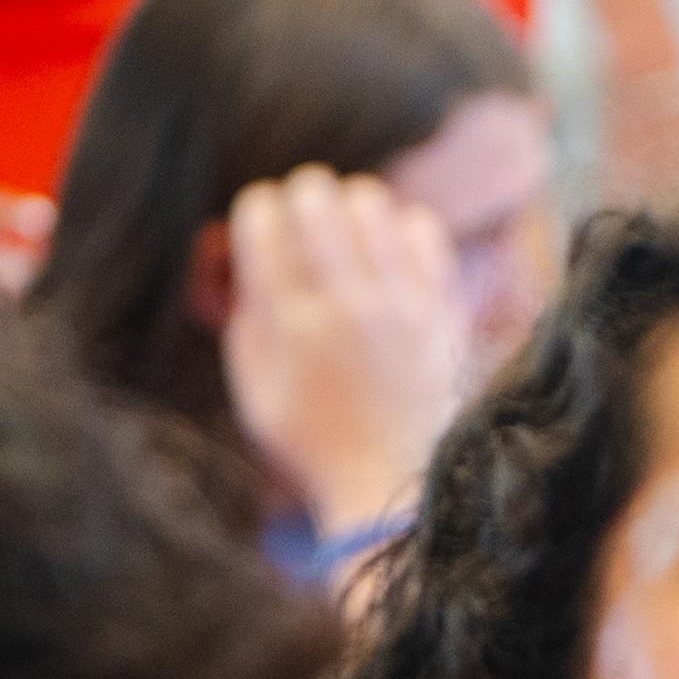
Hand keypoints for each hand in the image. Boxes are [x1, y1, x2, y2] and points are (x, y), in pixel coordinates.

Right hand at [221, 167, 474, 544]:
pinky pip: (424, 231)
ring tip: (343, 228)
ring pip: (372, 203)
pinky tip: (388, 247)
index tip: (257, 222)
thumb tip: (238, 251)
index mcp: (293, 324)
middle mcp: (348, 306)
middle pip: (317, 198)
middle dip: (297, 196)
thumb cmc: (310, 438)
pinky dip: (401, 226)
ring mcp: (401, 305)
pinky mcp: (440, 309)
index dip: (254, 208)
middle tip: (299, 217)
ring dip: (348, 204)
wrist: (390, 482)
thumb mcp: (251, 386)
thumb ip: (243, 315)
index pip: (263, 222)